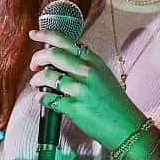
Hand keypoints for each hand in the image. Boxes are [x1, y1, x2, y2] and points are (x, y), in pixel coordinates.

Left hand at [28, 30, 146, 153]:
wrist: (126, 125)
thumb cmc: (114, 101)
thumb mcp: (102, 74)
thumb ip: (83, 64)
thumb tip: (58, 59)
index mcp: (93, 60)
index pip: (65, 41)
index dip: (46, 35)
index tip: (34, 34)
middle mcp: (87, 71)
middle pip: (53, 55)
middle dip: (37, 59)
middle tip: (33, 66)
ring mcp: (80, 89)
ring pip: (47, 76)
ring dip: (36, 80)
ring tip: (37, 84)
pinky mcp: (74, 107)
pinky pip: (48, 98)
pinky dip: (41, 98)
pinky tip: (43, 99)